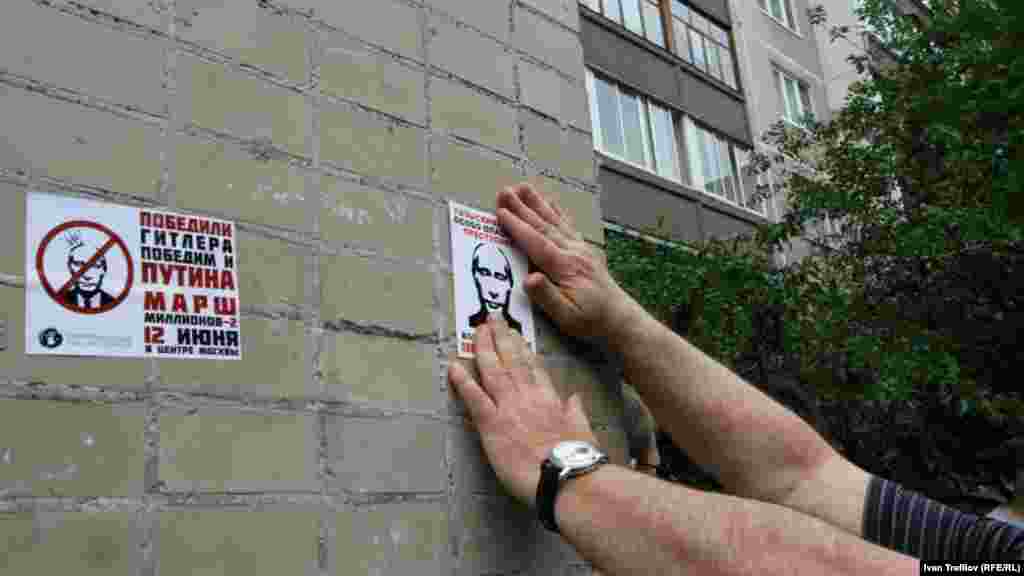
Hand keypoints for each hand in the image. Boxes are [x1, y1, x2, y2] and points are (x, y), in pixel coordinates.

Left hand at [448, 313, 597, 508]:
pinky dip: (462, 381)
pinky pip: (474, 398)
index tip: (516, 335)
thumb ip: (576, 411)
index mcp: (550, 398)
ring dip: (482, 348)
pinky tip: (453, 366)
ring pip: (493, 370)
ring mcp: (509, 408)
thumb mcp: (584, 430)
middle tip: (492, 319)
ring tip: (476, 331)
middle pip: (512, 360)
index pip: (533, 366)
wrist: (567, 477)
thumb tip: (575, 398)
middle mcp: (528, 396)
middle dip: (501, 337)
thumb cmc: (578, 459)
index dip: (522, 349)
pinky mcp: (492, 425)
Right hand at [496, 183, 638, 339]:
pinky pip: (567, 225)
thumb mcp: (566, 316)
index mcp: (565, 268)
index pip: (536, 243)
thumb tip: (529, 279)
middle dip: (522, 208)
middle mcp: (573, 253)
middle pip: (543, 226)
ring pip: (554, 221)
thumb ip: (547, 297)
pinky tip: (550, 202)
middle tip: (504, 191)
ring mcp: (580, 249)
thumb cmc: (590, 320)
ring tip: (523, 187)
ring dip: (537, 204)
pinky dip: (556, 212)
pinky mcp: (584, 250)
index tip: (501, 212)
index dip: (517, 227)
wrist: (619, 318)